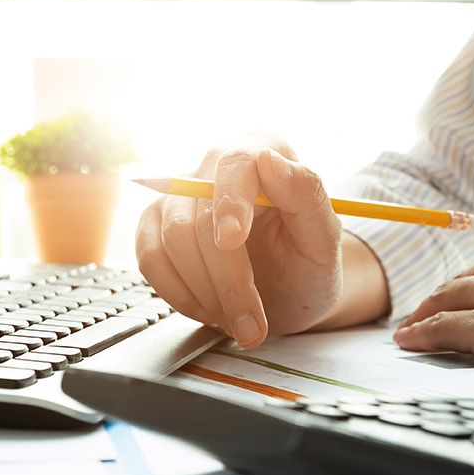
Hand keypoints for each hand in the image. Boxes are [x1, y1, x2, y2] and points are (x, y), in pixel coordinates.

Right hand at [135, 134, 343, 346]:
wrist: (288, 293)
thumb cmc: (309, 265)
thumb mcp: (324, 240)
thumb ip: (307, 196)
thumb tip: (268, 159)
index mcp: (264, 149)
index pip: (236, 164)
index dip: (230, 202)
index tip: (231, 241)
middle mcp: (216, 164)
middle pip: (201, 215)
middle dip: (226, 279)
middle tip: (252, 325)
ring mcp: (181, 194)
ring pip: (171, 240)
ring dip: (205, 293)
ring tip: (238, 320)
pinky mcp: (156, 225)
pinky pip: (149, 258)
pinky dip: (177, 294)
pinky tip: (209, 310)